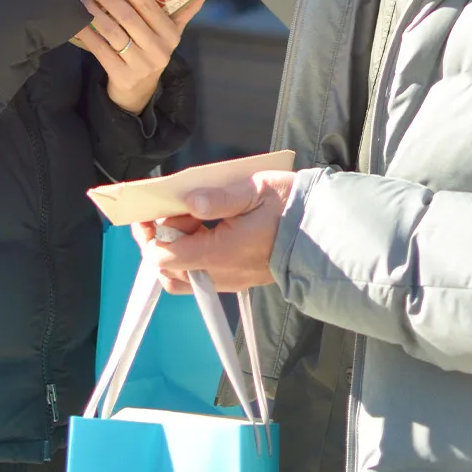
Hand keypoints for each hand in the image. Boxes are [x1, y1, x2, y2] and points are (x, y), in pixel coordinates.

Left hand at [71, 0, 208, 113]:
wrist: (139, 91)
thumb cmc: (153, 50)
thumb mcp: (171, 32)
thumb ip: (183, 9)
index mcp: (171, 34)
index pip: (150, 4)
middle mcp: (158, 49)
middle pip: (128, 16)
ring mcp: (139, 64)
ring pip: (112, 31)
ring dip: (93, 12)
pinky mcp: (120, 75)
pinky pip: (99, 49)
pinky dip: (85, 32)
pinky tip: (75, 20)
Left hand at [132, 171, 295, 292]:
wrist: (322, 233)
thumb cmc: (290, 208)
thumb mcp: (256, 191)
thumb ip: (220, 198)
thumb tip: (190, 202)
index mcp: (220, 253)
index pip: (165, 257)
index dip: (149, 235)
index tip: (149, 212)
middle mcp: (219, 274)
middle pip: (168, 272)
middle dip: (159, 242)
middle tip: (170, 212)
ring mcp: (227, 280)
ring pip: (182, 277)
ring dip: (176, 249)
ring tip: (190, 219)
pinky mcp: (235, 279)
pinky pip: (200, 275)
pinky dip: (192, 254)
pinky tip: (205, 227)